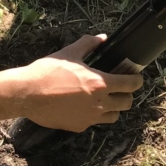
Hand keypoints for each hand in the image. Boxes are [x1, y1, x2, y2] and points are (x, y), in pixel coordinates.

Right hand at [19, 35, 143, 131]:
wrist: (28, 94)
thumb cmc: (48, 71)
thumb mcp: (69, 53)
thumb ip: (88, 44)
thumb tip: (102, 38)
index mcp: (100, 83)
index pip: (130, 85)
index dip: (136, 80)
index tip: (136, 77)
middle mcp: (99, 103)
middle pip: (126, 103)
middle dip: (126, 95)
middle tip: (119, 88)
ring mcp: (90, 118)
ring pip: (113, 117)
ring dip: (113, 108)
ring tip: (103, 99)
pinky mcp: (79, 127)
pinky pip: (94, 122)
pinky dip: (94, 115)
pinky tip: (83, 106)